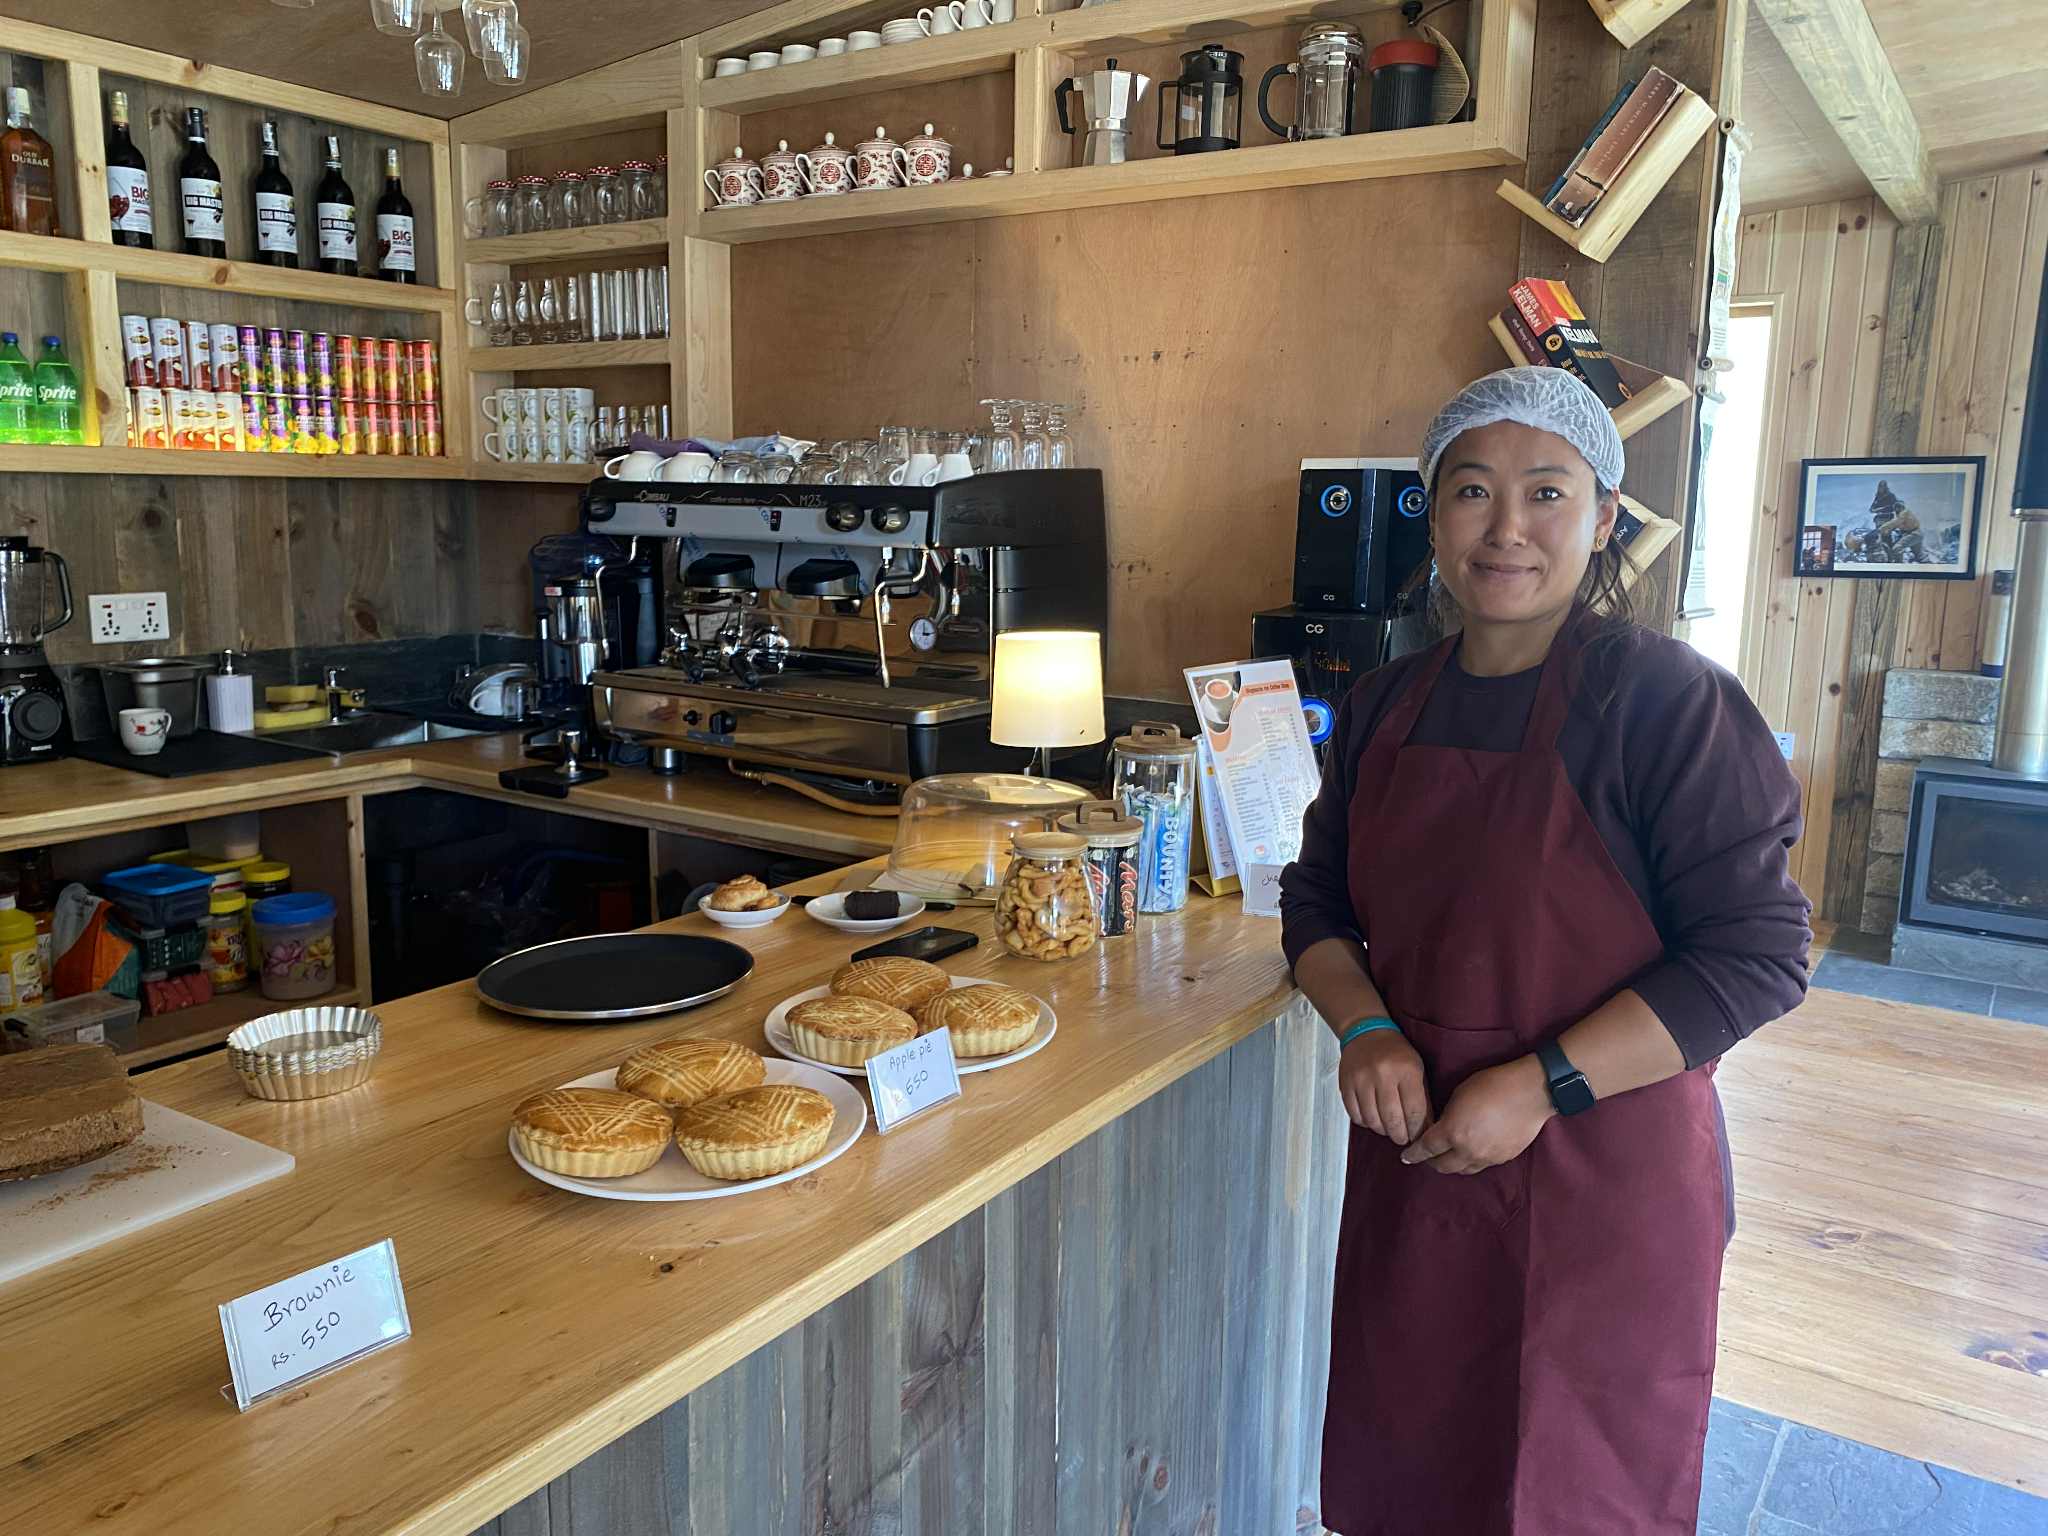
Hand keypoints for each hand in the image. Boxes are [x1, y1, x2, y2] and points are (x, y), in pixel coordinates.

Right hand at [1337, 1029, 1430, 1145]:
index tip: (1418, 1137)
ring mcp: (1361, 1080)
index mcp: (1406, 1070)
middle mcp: (1383, 1075)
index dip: (1417, 1130)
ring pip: (1372, 1120)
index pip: (1414, 1111)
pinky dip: (1365, 1122)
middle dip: (1400, 1135)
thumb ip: (1422, 1099)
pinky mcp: (1346, 1084)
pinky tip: (1372, 1119)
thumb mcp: (1417, 1069)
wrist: (1366, 1032)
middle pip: (1392, 1119)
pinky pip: (1355, 1115)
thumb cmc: (1396, 1052)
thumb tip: (1425, 1129)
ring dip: (1382, 1130)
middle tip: (1402, 1138)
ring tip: (1388, 1129)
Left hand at [1400, 1056, 1553, 1173]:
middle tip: (1427, 1156)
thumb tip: (1443, 1126)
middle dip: (1431, 1162)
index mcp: (1453, 1133)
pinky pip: (1481, 1165)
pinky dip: (1471, 1162)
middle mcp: (1468, 1151)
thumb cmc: (1492, 1085)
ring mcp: (1487, 1158)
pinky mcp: (1503, 1159)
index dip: (1413, 1154)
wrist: (1530, 1093)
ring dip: (1452, 1165)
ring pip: (1463, 1170)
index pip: (1426, 1149)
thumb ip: (1447, 1114)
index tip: (1406, 1157)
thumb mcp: (1459, 1094)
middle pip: (1442, 1166)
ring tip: (1448, 1156)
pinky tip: (1471, 1152)